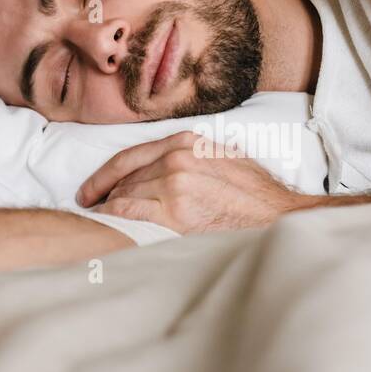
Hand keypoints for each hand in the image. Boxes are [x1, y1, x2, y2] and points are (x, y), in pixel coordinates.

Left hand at [77, 131, 309, 234]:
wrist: (278, 215)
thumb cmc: (255, 193)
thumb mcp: (222, 157)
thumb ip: (191, 156)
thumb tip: (166, 167)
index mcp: (186, 143)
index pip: (130, 156)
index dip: (104, 175)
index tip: (92, 189)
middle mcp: (176, 160)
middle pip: (124, 178)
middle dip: (106, 195)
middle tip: (94, 210)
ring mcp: (173, 186)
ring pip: (124, 196)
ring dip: (110, 210)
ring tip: (101, 223)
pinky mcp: (174, 214)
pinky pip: (129, 214)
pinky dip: (114, 220)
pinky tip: (109, 228)